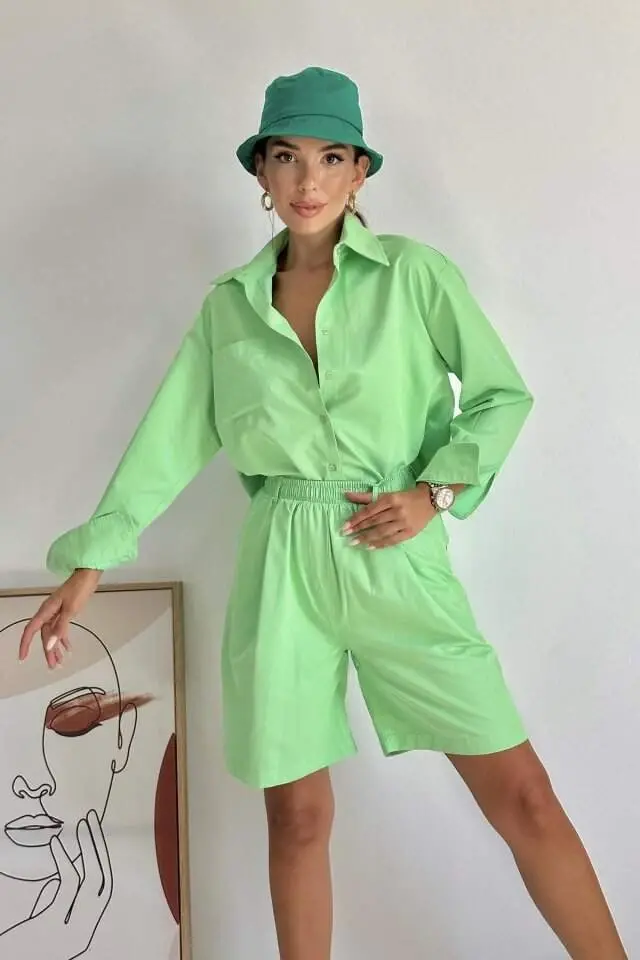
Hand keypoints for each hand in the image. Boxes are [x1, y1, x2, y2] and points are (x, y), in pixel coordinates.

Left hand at [0, 809, 112, 959]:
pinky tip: (55, 844)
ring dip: (89, 846)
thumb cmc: (18, 950)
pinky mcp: (51, 929)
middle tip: (93, 817)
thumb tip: (63, 877)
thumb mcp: (44, 924)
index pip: (103, 888)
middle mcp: (83, 934)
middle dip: (100, 846)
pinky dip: (64, 860)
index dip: (103, 858)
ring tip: (82, 823)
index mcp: (83, 932)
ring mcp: (70, 934)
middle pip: (102, 880)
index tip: (95, 832)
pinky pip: (67, 887)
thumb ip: (57, 903)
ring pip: (91, 880)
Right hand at [18, 568, 102, 668]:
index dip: (25, 644)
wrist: (88, 575)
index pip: (31, 630)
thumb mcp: (70, 610)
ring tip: (60, 662)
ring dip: (55, 648)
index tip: (23, 657)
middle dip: (47, 651)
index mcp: (46, 611)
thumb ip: (60, 628)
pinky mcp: (64, 612)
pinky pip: (60, 629)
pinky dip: (63, 639)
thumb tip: (49, 645)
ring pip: (52, 634)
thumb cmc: (79, 589)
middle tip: (52, 666)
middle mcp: (48, 613)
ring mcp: (56, 613)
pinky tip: (68, 648)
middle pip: (44, 635)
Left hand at [342, 483, 435, 548]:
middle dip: (359, 528)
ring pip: (382, 532)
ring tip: (354, 542)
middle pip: (374, 521)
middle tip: (346, 534)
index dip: (356, 518)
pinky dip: (380, 544)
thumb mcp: (387, 494)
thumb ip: (366, 496)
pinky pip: (392, 540)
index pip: (370, 510)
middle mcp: (397, 511)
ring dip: (366, 538)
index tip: (344, 525)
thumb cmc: (405, 497)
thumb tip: (346, 494)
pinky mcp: (410, 533)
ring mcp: (404, 523)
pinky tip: (369, 547)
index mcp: (391, 499)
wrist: (430, 501)